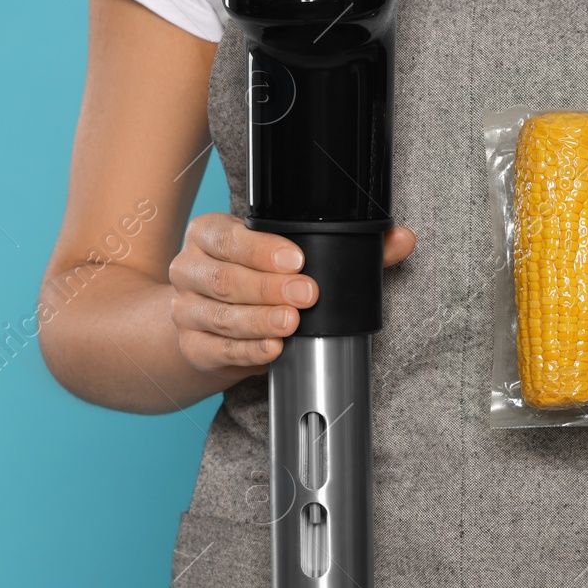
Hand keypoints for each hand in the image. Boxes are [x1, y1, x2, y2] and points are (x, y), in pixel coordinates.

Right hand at [170, 213, 415, 379]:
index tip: (298, 259)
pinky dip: (248, 352)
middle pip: (224, 278)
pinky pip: (218, 350)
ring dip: (259, 321)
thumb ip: (348, 245)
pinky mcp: (193, 346)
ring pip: (220, 316)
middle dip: (268, 288)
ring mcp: (186, 310)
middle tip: (307, 294)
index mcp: (209, 235)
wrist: (211, 320)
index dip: (261, 249)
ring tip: (291, 323)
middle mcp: (191, 269)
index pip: (227, 237)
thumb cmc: (258, 277)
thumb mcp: (293, 256)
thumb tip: (401, 238)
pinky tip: (272, 350)